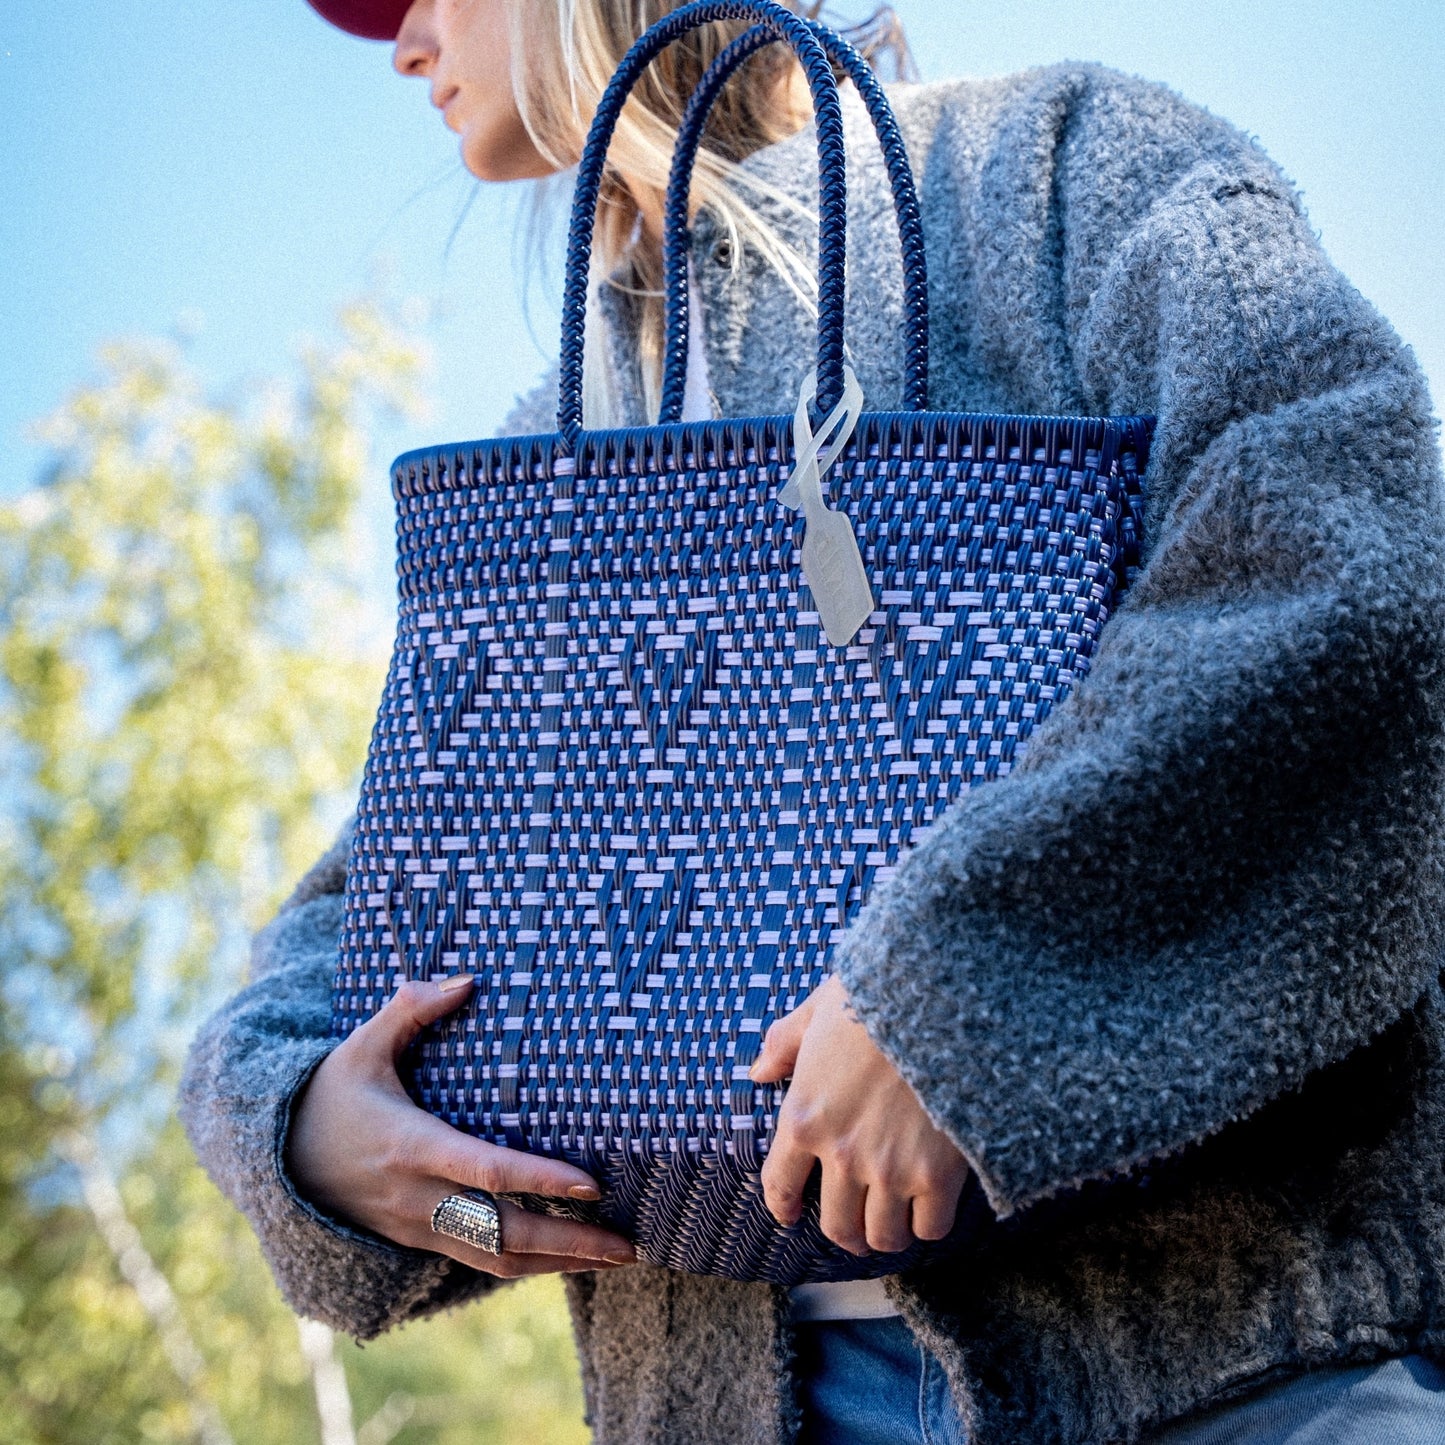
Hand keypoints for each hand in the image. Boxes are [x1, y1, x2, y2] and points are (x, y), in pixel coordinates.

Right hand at [287, 976, 636, 1277]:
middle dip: (570, 1242)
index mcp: (410, 1146)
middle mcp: (419, 1197)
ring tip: (619, 1258)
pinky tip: (573, 1256)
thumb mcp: (362, 1046)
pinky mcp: (421, 1243)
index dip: (539, 1179)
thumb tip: (467, 979)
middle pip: (504, 1234)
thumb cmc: (331, 1094)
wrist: (280, 1162)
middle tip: (630, 1245)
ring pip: (498, 1261)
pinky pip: (483, 1264)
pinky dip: (531, 1266)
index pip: (485, 1170)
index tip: (592, 1184)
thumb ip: (411, 1009)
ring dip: (561, 1263)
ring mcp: (419, 1228)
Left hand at [749, 974, 968, 1255]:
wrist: (937, 999)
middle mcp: (841, 1154)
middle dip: (847, 1231)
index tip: (791, 1214)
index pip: (780, 1186)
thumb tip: (759, 1072)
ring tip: (895, 1221)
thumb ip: (783, 1044)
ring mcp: (890, 1169)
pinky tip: (931, 1206)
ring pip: (884, 1236)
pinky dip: (929, 1223)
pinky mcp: (938, 1174)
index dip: (784, 1207)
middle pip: (839, 1227)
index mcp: (804, 1117)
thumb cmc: (875, 997)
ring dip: (887, 1233)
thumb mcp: (816, 1011)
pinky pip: (931, 1227)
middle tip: (856, 1225)